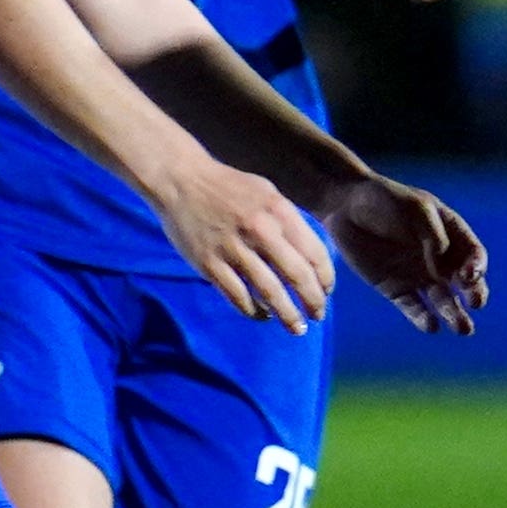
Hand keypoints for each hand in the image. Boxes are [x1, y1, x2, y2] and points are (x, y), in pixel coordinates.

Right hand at [151, 155, 335, 331]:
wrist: (181, 180)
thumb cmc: (227, 186)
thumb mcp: (267, 193)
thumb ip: (288, 222)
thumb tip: (310, 256)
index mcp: (279, 211)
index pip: (314, 253)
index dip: (325, 278)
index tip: (326, 292)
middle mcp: (260, 230)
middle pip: (297, 276)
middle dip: (313, 302)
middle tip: (317, 316)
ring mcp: (233, 249)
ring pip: (270, 292)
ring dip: (288, 315)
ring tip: (296, 328)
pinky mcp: (209, 263)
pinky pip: (238, 296)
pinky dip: (254, 312)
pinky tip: (262, 316)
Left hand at [328, 174, 485, 336]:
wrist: (345, 206)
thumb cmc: (384, 200)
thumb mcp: (415, 209)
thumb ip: (433, 235)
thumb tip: (442, 265)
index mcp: (450, 233)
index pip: (473, 254)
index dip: (477, 266)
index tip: (469, 275)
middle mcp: (439, 258)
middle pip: (464, 281)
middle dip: (474, 293)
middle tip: (476, 302)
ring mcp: (418, 275)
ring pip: (443, 300)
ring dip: (454, 314)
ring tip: (463, 329)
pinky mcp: (396, 289)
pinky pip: (413, 307)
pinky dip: (422, 318)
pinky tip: (430, 326)